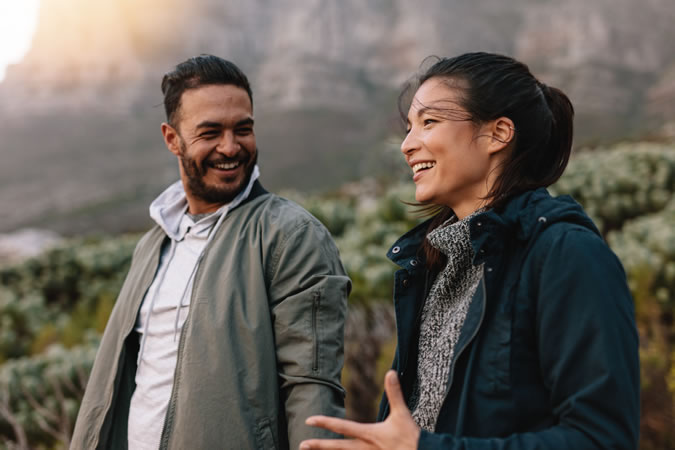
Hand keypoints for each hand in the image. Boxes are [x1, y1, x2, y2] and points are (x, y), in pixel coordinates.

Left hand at [299, 370, 420, 449]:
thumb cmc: (411, 437)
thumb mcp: (402, 414)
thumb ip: (394, 393)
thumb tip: (390, 372)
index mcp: (369, 435)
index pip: (342, 426)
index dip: (325, 422)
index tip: (309, 420)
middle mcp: (365, 449)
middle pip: (338, 448)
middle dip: (319, 446)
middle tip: (301, 444)